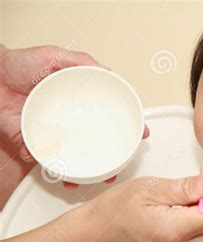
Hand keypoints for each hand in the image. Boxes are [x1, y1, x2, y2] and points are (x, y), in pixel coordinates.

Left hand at [0, 44, 149, 188]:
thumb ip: (82, 63)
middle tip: (116, 170)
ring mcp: (53, 134)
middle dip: (109, 161)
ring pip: (73, 159)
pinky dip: (51, 168)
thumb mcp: (55, 57)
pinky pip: (44, 160)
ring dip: (83, 174)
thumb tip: (109, 72)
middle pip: (94, 144)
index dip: (127, 127)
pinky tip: (58, 171)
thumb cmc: (20, 64)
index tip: (141, 135)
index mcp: (79, 104)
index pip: (108, 117)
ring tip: (90, 181)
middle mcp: (69, 122)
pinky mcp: (33, 143)